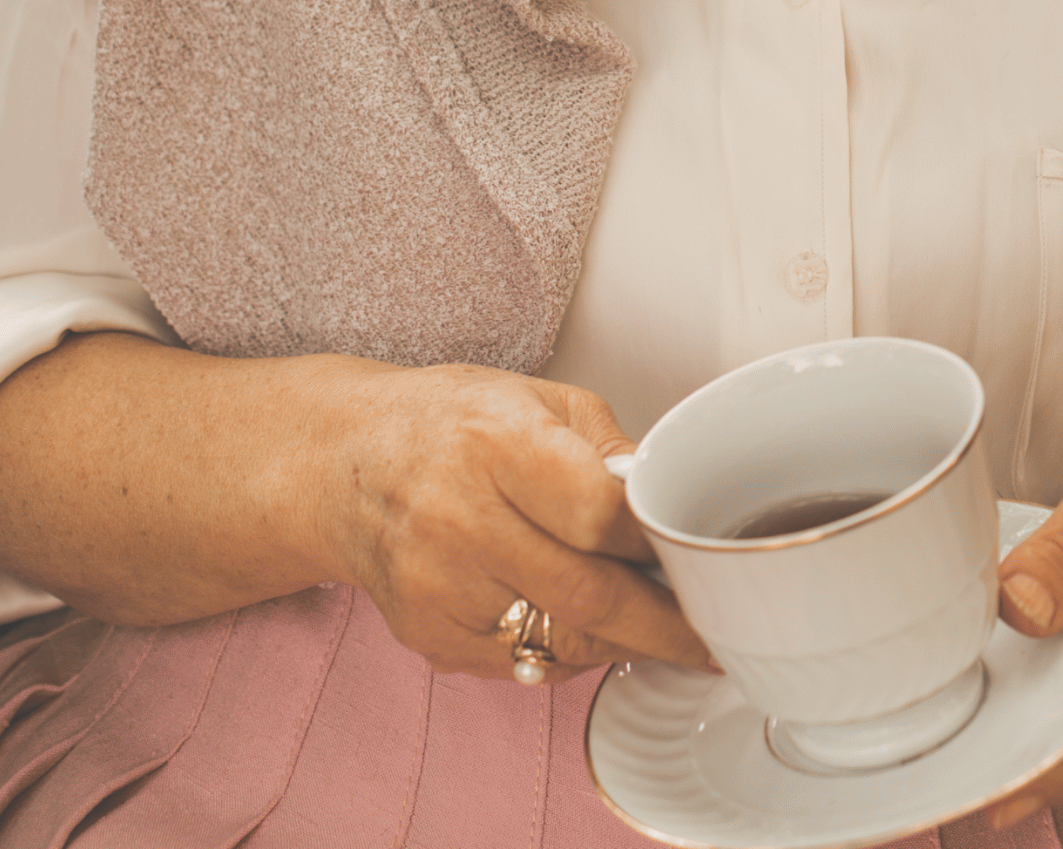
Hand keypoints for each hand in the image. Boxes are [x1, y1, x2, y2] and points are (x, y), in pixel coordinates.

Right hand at [307, 359, 711, 679]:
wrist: (347, 465)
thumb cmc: (453, 424)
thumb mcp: (543, 400)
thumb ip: (614, 450)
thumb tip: (672, 503)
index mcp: (499, 443)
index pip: (602, 515)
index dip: (661, 543)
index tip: (700, 554)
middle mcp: (461, 518)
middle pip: (591, 594)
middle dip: (667, 623)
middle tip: (715, 631)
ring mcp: (439, 585)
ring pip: (563, 640)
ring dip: (625, 642)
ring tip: (660, 627)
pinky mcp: (427, 633)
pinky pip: (523, 663)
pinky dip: (567, 652)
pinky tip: (583, 624)